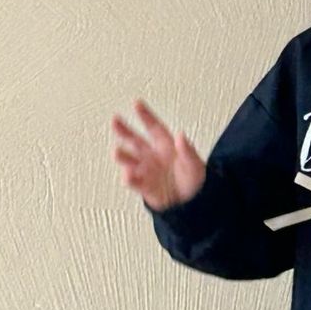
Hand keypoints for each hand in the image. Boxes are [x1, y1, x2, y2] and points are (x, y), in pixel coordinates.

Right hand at [111, 98, 206, 212]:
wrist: (192, 206)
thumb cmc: (195, 183)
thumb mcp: (195, 165)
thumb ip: (187, 151)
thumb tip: (181, 135)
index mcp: (167, 147)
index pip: (154, 127)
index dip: (145, 116)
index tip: (137, 103)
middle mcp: (154, 156)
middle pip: (136, 140)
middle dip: (124, 130)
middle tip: (115, 120)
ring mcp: (147, 171)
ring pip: (130, 160)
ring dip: (123, 155)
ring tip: (117, 151)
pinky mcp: (145, 187)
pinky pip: (134, 181)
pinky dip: (130, 178)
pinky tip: (128, 174)